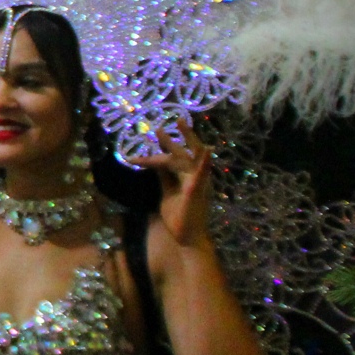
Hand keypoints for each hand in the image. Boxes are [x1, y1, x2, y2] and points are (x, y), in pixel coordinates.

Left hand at [132, 120, 214, 245]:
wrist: (188, 237)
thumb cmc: (180, 217)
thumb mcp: (167, 193)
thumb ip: (164, 178)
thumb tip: (156, 163)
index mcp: (185, 177)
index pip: (172, 159)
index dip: (159, 150)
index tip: (148, 138)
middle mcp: (193, 177)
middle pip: (187, 152)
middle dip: (180, 135)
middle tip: (175, 118)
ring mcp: (197, 183)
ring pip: (193, 157)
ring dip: (188, 140)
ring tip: (182, 124)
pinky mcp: (197, 191)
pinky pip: (202, 174)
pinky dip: (204, 162)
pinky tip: (207, 150)